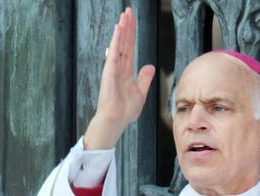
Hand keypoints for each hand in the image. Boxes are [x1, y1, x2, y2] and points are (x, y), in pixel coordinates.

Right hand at [83, 7, 155, 149]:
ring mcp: (114, 68)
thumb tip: (150, 66)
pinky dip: (116, 40)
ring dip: (122, 29)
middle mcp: (119, 67)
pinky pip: (114, 52)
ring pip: (119, 44)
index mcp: (126, 71)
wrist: (116, 120)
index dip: (131, 34)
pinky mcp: (110, 71)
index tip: (132, 21)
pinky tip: (118, 29)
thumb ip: (144, 79)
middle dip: (127, 26)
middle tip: (128, 11)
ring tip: (124, 15)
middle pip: (124, 42)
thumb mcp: (140, 93)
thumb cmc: (125, 111)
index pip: (130, 48)